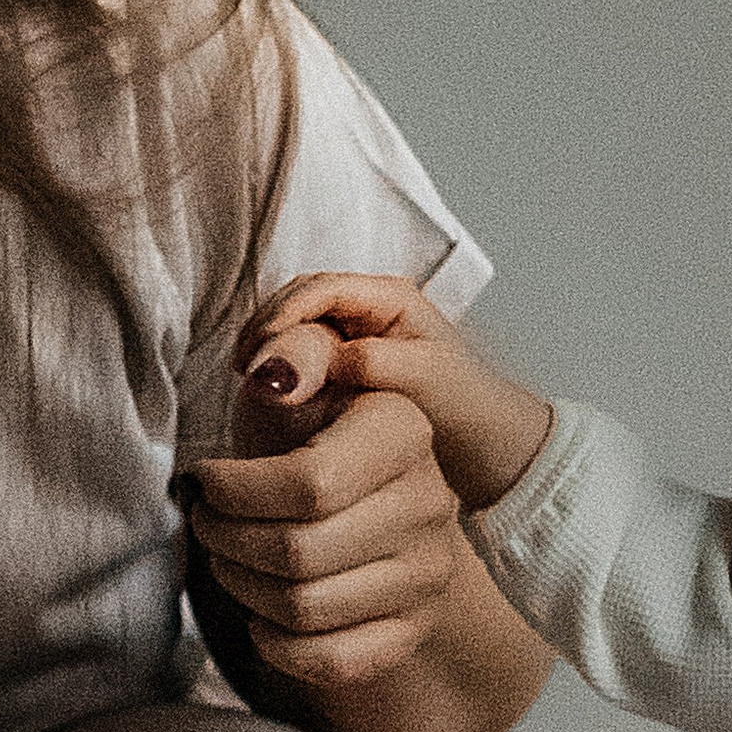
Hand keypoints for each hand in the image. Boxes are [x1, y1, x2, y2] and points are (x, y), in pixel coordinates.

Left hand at [186, 330, 473, 701]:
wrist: (362, 497)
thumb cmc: (310, 433)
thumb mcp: (300, 377)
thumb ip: (292, 353)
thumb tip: (276, 376)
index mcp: (405, 431)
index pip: (308, 484)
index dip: (235, 491)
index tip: (203, 481)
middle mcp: (429, 505)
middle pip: (298, 552)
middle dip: (227, 540)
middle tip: (206, 522)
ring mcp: (427, 573)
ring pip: (304, 608)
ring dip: (242, 588)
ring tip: (227, 558)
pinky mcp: (413, 628)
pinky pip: (333, 660)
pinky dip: (279, 645)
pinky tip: (262, 614)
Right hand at [224, 273, 555, 518]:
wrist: (488, 444)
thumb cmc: (466, 406)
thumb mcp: (424, 381)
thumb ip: (376, 364)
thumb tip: (327, 360)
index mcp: (393, 297)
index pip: (324, 288)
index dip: (285, 312)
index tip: (259, 346)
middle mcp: (372, 306)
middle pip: (301, 297)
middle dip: (268, 324)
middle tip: (242, 363)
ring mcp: (358, 331)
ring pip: (297, 321)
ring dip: (268, 341)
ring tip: (245, 374)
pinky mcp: (348, 359)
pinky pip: (304, 347)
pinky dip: (281, 361)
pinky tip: (265, 386)